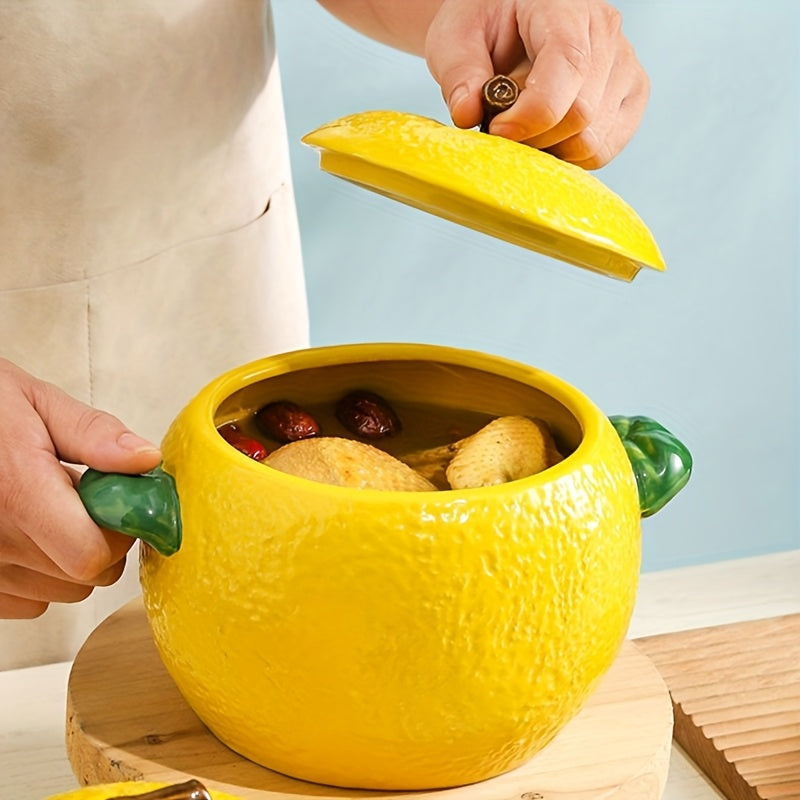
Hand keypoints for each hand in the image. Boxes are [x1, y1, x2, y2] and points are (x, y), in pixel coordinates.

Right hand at [0, 359, 161, 617]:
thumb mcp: (35, 402)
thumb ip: (94, 434)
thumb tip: (146, 460)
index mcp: (16, 492)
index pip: (92, 554)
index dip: (120, 530)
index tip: (120, 500)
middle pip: (85, 577)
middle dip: (104, 540)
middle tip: (86, 499)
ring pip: (60, 593)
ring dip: (71, 558)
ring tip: (49, 510)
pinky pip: (26, 602)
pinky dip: (39, 575)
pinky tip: (26, 532)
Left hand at [425, 0, 649, 167]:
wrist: (505, 23)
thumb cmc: (483, 27)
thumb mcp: (455, 38)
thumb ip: (459, 74)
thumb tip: (468, 114)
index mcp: (565, 6)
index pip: (568, 66)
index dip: (531, 114)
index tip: (497, 129)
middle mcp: (606, 32)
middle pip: (581, 114)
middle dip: (533, 137)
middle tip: (502, 127)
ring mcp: (625, 66)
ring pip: (593, 140)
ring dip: (550, 149)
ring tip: (525, 126)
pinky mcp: (630, 98)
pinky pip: (603, 150)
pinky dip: (569, 157)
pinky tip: (546, 138)